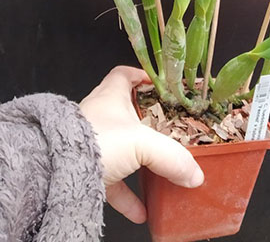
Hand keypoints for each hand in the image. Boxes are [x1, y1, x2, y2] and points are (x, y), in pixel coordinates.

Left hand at [79, 66, 203, 223]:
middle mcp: (100, 116)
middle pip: (126, 112)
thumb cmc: (94, 142)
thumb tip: (194, 172)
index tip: (158, 85)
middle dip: (147, 122)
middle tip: (167, 129)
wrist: (57, 173)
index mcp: (110, 97)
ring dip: (140, 161)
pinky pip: (113, 183)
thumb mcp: (142, 143)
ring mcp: (92, 143)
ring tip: (160, 172)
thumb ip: (172, 156)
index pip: (124, 75)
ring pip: (120, 148)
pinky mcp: (87, 170)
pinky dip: (129, 196)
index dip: (141, 76)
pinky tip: (143, 211)